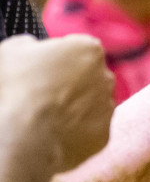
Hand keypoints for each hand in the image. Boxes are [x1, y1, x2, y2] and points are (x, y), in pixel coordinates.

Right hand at [0, 33, 113, 172]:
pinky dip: (76, 129)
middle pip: (88, 74)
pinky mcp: (104, 134)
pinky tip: (55, 131)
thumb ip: (29, 44)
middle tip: (42, 92)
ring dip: (75, 105)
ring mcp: (107, 107)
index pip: (77, 47)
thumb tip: (32, 47)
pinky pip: (90, 128)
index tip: (42, 67)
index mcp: (88, 50)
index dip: (57, 56)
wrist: (25, 138)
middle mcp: (106, 76)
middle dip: (70, 80)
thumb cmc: (15, 89)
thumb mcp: (10, 51)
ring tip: (46, 114)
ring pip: (92, 101)